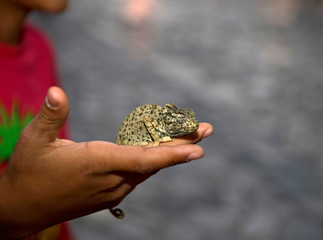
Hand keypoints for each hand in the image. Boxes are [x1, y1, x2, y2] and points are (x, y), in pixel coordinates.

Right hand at [0, 87, 212, 238]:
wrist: (21, 209)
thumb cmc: (27, 173)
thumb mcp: (32, 142)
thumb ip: (49, 117)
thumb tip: (56, 91)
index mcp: (96, 163)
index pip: (141, 158)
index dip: (171, 153)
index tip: (198, 149)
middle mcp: (111, 179)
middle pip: (154, 161)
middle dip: (182, 145)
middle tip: (207, 129)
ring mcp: (113, 189)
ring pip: (149, 167)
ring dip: (171, 150)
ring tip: (192, 134)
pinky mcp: (111, 193)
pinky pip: (140, 173)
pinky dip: (155, 159)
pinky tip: (165, 148)